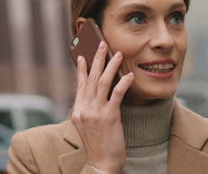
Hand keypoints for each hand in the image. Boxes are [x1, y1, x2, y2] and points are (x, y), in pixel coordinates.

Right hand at [71, 41, 133, 173]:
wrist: (101, 163)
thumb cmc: (97, 145)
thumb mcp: (86, 126)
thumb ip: (88, 109)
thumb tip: (94, 94)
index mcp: (77, 110)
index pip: (80, 85)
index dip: (81, 69)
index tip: (82, 56)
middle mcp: (84, 109)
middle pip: (90, 78)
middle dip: (97, 60)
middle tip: (102, 45)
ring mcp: (96, 112)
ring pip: (102, 82)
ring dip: (111, 66)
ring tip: (118, 54)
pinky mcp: (109, 117)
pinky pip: (116, 95)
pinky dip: (122, 83)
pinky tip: (129, 75)